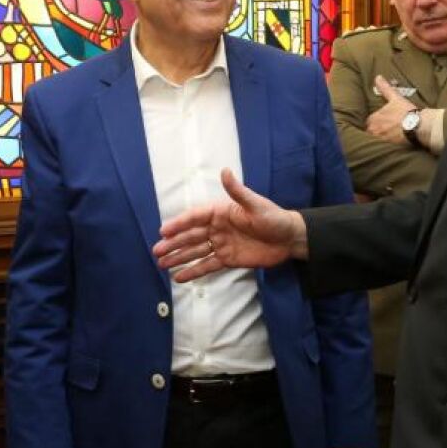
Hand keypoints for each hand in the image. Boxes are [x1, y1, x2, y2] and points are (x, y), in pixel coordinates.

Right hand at [154, 168, 306, 282]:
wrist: (289, 239)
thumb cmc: (273, 218)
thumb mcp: (256, 204)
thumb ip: (237, 191)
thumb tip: (225, 171)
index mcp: (220, 212)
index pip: (195, 217)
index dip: (179, 224)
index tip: (163, 231)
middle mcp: (217, 228)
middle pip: (191, 236)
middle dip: (173, 244)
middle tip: (157, 251)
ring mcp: (221, 244)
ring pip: (195, 252)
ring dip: (179, 257)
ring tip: (162, 264)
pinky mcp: (228, 260)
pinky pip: (207, 266)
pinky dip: (194, 272)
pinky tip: (179, 277)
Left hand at [367, 76, 414, 144]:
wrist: (417, 126)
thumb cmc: (405, 111)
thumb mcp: (394, 98)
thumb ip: (385, 88)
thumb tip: (377, 77)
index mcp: (374, 119)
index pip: (369, 121)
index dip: (375, 120)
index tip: (382, 120)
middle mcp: (374, 130)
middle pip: (371, 131)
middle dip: (376, 130)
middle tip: (385, 129)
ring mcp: (381, 139)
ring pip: (376, 139)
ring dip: (379, 137)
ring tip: (387, 136)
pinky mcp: (388, 147)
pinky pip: (383, 146)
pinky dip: (385, 145)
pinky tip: (391, 143)